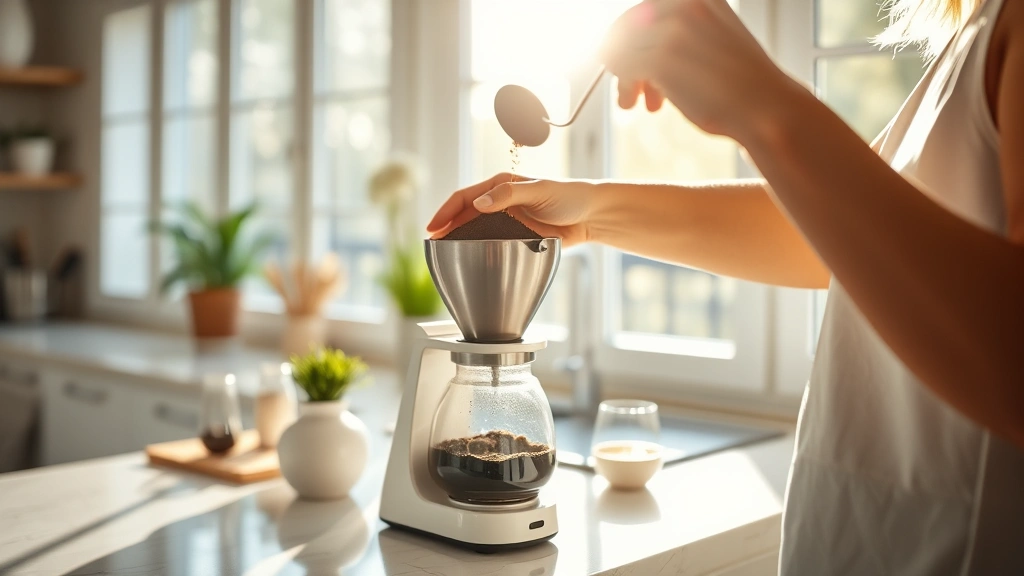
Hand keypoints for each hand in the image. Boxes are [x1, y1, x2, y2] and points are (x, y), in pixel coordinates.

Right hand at [426, 173, 593, 246]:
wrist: (592, 216)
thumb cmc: (570, 196)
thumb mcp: (540, 190)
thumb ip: (509, 194)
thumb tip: (479, 203)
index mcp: (502, 184)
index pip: (465, 196)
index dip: (446, 211)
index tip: (432, 228)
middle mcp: (500, 202)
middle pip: (465, 215)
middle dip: (446, 228)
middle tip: (432, 246)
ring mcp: (507, 221)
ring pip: (475, 231)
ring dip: (459, 241)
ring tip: (443, 256)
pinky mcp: (516, 237)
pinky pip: (491, 245)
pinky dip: (478, 252)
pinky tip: (470, 262)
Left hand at [600, 0, 796, 141]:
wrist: (766, 108)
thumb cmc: (740, 84)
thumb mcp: (707, 41)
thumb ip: (674, 35)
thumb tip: (629, 47)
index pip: (643, 11)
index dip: (631, 39)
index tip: (629, 62)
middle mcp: (683, 3)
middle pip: (628, 27)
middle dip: (625, 59)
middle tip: (631, 88)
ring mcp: (671, 28)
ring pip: (622, 48)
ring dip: (624, 77)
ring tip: (631, 101)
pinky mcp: (661, 57)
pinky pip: (621, 66)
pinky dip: (624, 86)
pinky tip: (632, 103)